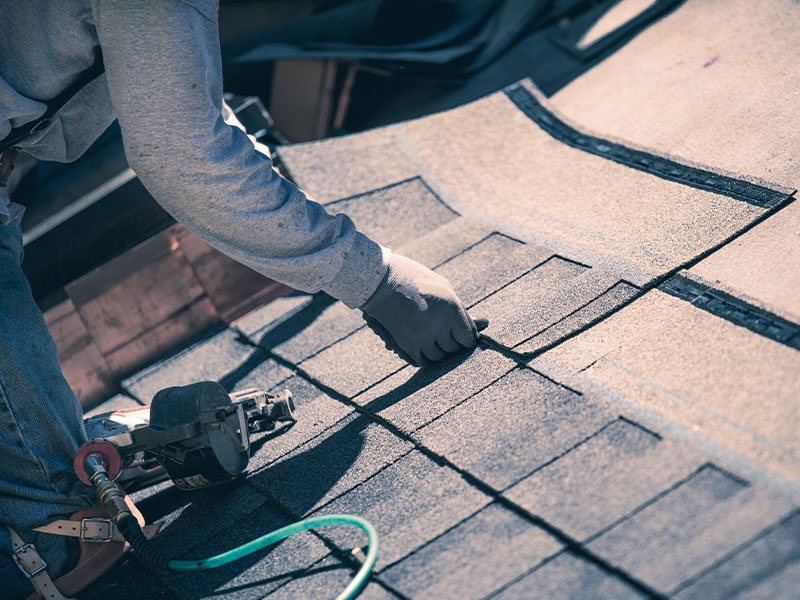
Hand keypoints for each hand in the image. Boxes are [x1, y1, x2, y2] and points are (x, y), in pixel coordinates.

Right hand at [361, 254, 478, 365]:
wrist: (379, 281)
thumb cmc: (414, 279)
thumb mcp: (443, 287)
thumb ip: (462, 309)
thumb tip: (485, 323)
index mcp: (453, 308)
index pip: (469, 337)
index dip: (465, 337)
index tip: (459, 334)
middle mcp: (441, 325)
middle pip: (454, 348)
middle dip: (450, 343)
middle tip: (441, 333)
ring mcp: (424, 337)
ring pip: (439, 356)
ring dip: (436, 350)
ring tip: (429, 337)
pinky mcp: (408, 345)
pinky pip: (423, 361)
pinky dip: (423, 356)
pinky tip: (419, 345)